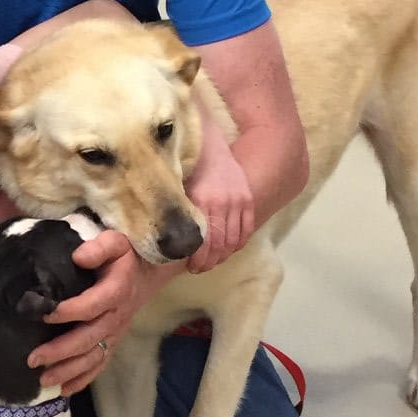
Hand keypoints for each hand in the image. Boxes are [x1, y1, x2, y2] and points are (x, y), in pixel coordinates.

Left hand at [29, 230, 161, 395]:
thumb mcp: (115, 241)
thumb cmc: (124, 256)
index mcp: (116, 290)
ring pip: (94, 356)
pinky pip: (100, 364)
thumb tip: (78, 256)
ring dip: (69, 371)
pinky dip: (84, 379)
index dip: (70, 311)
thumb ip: (99, 247)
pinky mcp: (113, 341)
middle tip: (33, 359)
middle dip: (61, 352)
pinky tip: (65, 391)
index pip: (93, 305)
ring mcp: (116, 332)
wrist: (148, 272)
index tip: (45, 313)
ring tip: (44, 380)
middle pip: (89, 338)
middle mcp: (116, 316)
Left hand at [184, 132, 254, 273]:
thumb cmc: (190, 171)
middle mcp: (222, 202)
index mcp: (202, 201)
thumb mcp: (180, 190)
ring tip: (213, 261)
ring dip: (223, 255)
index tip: (190, 267)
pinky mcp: (248, 199)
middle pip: (219, 244)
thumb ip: (180, 213)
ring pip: (233, 240)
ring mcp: (237, 201)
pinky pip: (247, 229)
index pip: (203, 241)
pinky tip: (229, 249)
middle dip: (209, 261)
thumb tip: (169, 240)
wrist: (211, 147)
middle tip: (200, 268)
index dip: (198, 259)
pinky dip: (239, 243)